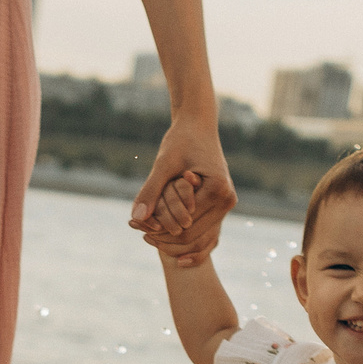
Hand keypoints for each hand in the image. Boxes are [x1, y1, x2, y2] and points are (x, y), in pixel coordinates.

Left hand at [129, 118, 235, 266]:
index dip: (158, 229)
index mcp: (217, 190)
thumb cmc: (181, 140)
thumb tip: (135, 218)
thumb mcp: (163, 164)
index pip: (184, 225)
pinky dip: (181, 232)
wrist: (198, 126)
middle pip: (192, 236)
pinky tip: (161, 231)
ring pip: (198, 238)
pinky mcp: (221, 205)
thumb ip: (151, 190)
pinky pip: (201, 230)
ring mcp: (226, 204)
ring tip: (146, 231)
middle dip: (165, 237)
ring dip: (172, 238)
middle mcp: (227, 200)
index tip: (135, 225)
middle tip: (139, 231)